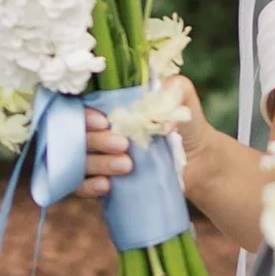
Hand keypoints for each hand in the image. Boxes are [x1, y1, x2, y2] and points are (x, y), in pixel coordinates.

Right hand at [79, 79, 212, 197]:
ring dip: (97, 163)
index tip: (104, 121)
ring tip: (126, 165)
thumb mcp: (184, 101)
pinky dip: (89, 186)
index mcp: (106, 107)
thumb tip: (161, 100)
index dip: (85, 114)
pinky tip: (106, 185)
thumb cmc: (183, 126)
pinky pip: (80, 186)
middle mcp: (95, 131)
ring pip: (78, 161)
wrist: (198, 163)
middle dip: (96, 140)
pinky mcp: (98, 181)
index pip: (80, 107)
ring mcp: (94, 157)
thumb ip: (176, 89)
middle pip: (76, 135)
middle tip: (122, 145)